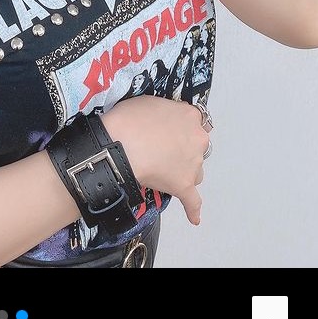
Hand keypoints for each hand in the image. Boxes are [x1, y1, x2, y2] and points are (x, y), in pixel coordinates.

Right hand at [101, 96, 210, 225]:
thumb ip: (167, 112)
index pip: (194, 122)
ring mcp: (193, 164)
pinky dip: (193, 209)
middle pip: (198, 147)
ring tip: (163, 172)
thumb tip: (165, 121)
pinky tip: (193, 216)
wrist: (119, 144)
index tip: (170, 132)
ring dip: (184, 171)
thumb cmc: (129, 120)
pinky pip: (193, 201)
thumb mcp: (150, 102)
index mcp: (190, 116)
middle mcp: (197, 139)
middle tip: (163, 150)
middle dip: (184, 149)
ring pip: (195, 171)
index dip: (181, 128)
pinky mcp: (184, 186)